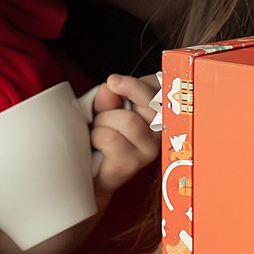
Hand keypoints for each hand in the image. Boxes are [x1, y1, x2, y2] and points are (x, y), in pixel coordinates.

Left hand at [87, 73, 160, 197]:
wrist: (91, 171)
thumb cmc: (103, 134)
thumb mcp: (105, 108)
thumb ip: (109, 97)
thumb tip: (110, 88)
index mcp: (159, 110)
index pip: (157, 88)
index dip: (133, 85)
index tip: (114, 82)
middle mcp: (161, 129)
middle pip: (149, 101)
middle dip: (119, 101)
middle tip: (103, 111)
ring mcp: (150, 147)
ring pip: (128, 120)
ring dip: (103, 121)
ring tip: (100, 131)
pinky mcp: (134, 163)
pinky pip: (111, 138)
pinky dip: (97, 137)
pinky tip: (99, 145)